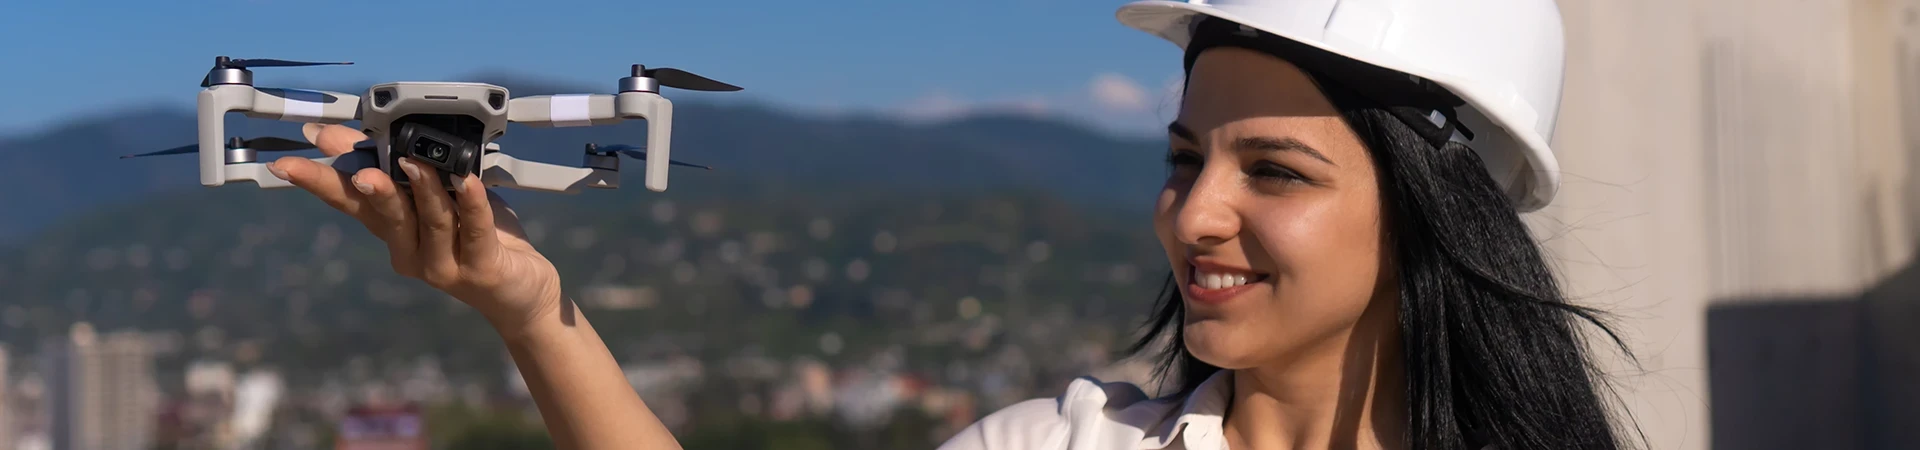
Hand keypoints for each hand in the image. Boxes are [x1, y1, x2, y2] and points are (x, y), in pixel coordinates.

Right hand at [269, 123, 563, 335]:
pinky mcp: (482, 269)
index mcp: (394, 231)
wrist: (521, 293)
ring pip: (430, 220)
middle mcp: (411, 252)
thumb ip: (401, 168)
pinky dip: (472, 203)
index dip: (319, 182)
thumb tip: (350, 133)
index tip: (287, 164)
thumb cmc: (477, 237)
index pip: (350, 202)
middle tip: (362, 170)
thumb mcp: (436, 199)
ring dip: (425, 189)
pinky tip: (469, 181)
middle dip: (370, 189)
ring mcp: (444, 265)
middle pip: (384, 214)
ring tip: (419, 160)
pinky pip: (475, 230)